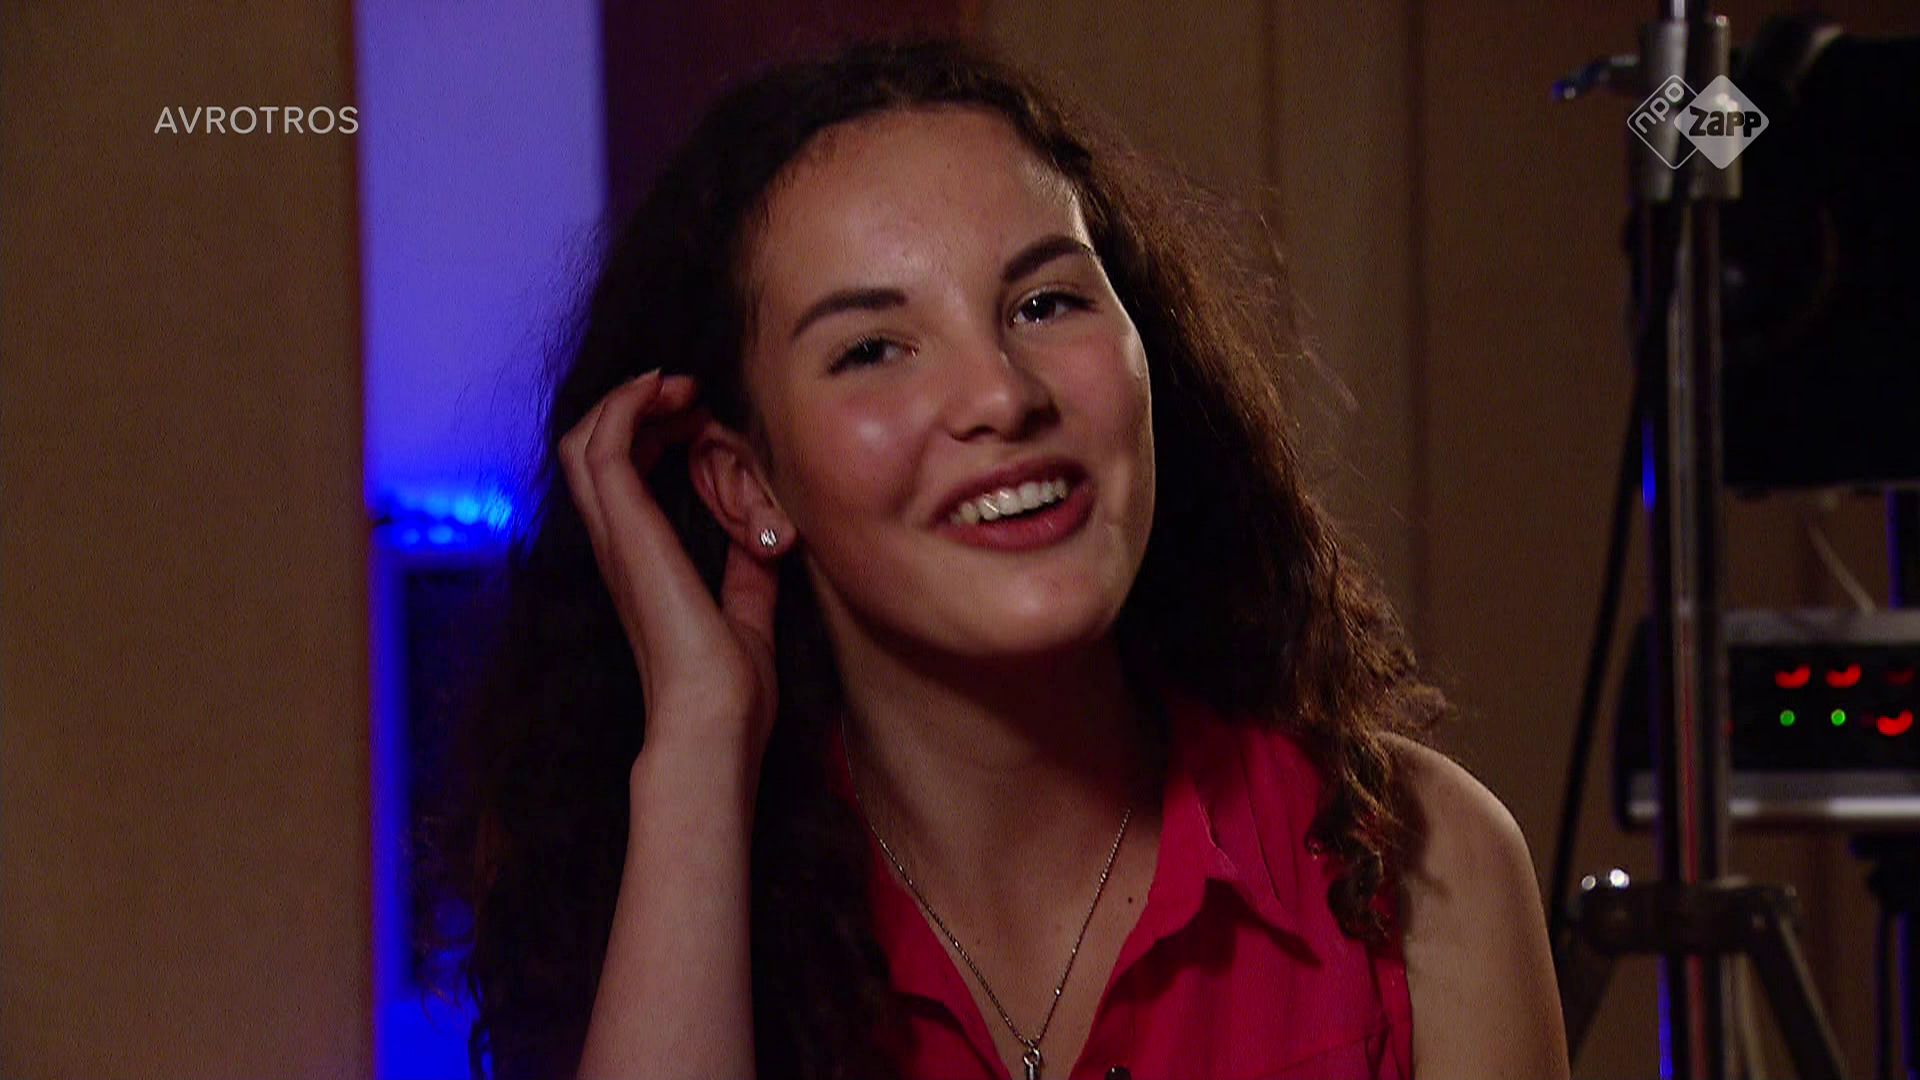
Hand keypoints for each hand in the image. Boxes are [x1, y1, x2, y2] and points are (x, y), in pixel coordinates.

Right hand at [558, 370, 781, 760]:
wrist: (712, 725)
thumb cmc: (728, 693)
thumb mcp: (747, 615)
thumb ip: (746, 576)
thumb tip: (762, 542)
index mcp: (638, 563)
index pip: (616, 476)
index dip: (649, 431)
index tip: (699, 414)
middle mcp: (615, 546)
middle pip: (588, 447)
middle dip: (635, 404)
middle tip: (687, 391)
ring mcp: (614, 539)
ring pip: (586, 439)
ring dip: (631, 399)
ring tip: (678, 387)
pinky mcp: (626, 535)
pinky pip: (607, 448)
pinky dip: (630, 407)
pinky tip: (669, 394)